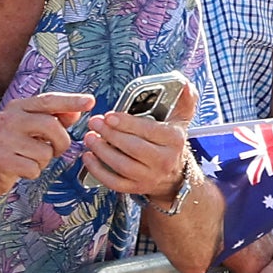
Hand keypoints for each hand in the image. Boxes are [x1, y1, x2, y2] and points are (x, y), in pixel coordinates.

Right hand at [0, 93, 88, 199]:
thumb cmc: (10, 149)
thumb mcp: (30, 129)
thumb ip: (53, 119)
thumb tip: (76, 112)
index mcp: (16, 108)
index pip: (48, 100)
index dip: (71, 101)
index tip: (91, 101)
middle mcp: (8, 119)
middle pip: (52, 126)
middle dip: (61, 142)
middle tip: (55, 150)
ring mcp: (3, 139)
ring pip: (46, 151)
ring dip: (44, 160)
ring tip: (28, 159)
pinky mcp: (1, 160)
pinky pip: (35, 168)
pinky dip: (33, 172)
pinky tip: (19, 169)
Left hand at [78, 85, 193, 200]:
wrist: (174, 175)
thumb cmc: (171, 142)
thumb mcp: (181, 120)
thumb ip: (184, 99)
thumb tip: (184, 83)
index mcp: (174, 140)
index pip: (150, 130)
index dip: (127, 123)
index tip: (109, 116)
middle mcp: (164, 160)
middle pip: (134, 148)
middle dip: (110, 134)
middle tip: (94, 123)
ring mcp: (150, 176)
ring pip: (122, 165)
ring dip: (102, 151)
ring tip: (90, 137)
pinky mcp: (136, 188)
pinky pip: (114, 182)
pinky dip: (98, 170)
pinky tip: (88, 157)